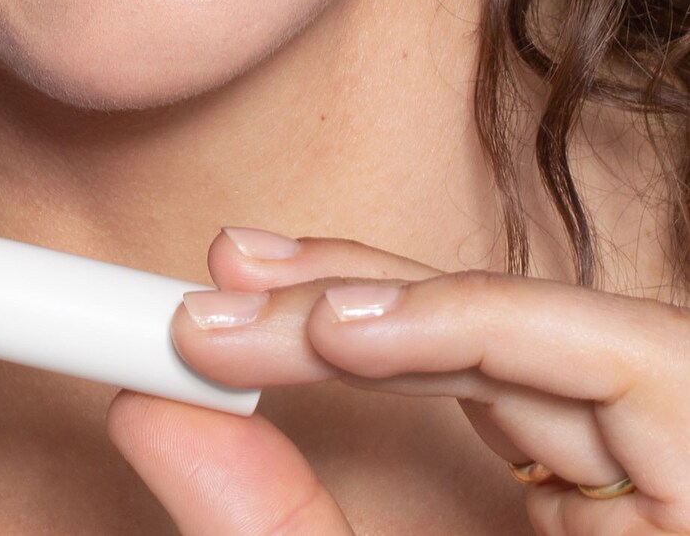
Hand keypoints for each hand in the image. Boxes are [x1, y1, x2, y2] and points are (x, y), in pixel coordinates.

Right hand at [105, 228, 689, 533]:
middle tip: (230, 299)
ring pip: (521, 350)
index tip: (310, 326)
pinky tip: (318, 333)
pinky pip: (507, 394)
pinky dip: (403, 361)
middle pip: (553, 340)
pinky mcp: (606, 506)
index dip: (461, 321)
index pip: (626, 363)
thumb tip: (158, 415)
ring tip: (247, 292)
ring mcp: (662, 499)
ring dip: (372, 313)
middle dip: (376, 309)